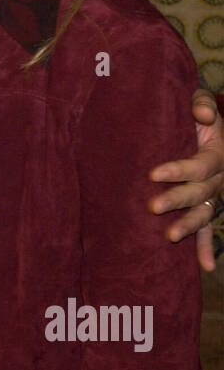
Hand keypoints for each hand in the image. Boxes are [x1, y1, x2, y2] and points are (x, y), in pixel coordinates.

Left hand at [149, 89, 222, 271]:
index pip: (200, 166)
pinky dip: (207, 248)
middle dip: (177, 200)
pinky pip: (208, 230)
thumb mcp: (200, 101)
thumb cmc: (195, 113)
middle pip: (200, 193)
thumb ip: (202, 103)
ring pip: (203, 214)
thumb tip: (202, 114)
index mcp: (218, 153)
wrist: (201, 125)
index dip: (178, 170)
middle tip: (152, 207)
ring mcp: (213, 195)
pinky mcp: (206, 207)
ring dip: (189, 227)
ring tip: (170, 237)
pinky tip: (205, 268)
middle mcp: (219, 178)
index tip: (153, 174)